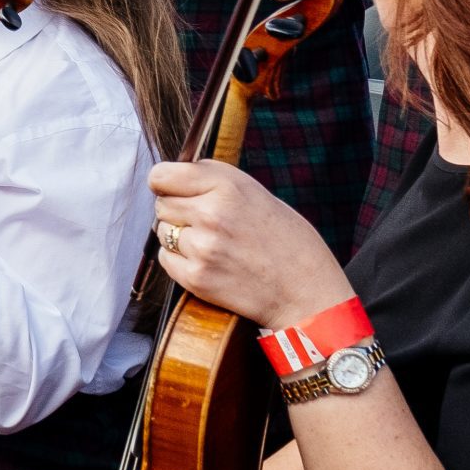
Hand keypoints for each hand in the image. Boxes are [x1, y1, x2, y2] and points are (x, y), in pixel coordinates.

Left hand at [147, 159, 353, 330]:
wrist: (308, 294)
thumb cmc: (288, 242)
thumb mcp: (256, 194)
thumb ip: (213, 182)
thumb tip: (172, 177)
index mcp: (228, 186)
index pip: (161, 175)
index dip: (165, 183)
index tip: (171, 189)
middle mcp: (211, 213)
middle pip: (161, 204)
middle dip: (177, 211)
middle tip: (205, 223)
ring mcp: (202, 247)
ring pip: (163, 232)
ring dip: (179, 237)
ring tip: (214, 245)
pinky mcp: (197, 277)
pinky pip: (166, 259)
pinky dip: (180, 261)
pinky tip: (209, 263)